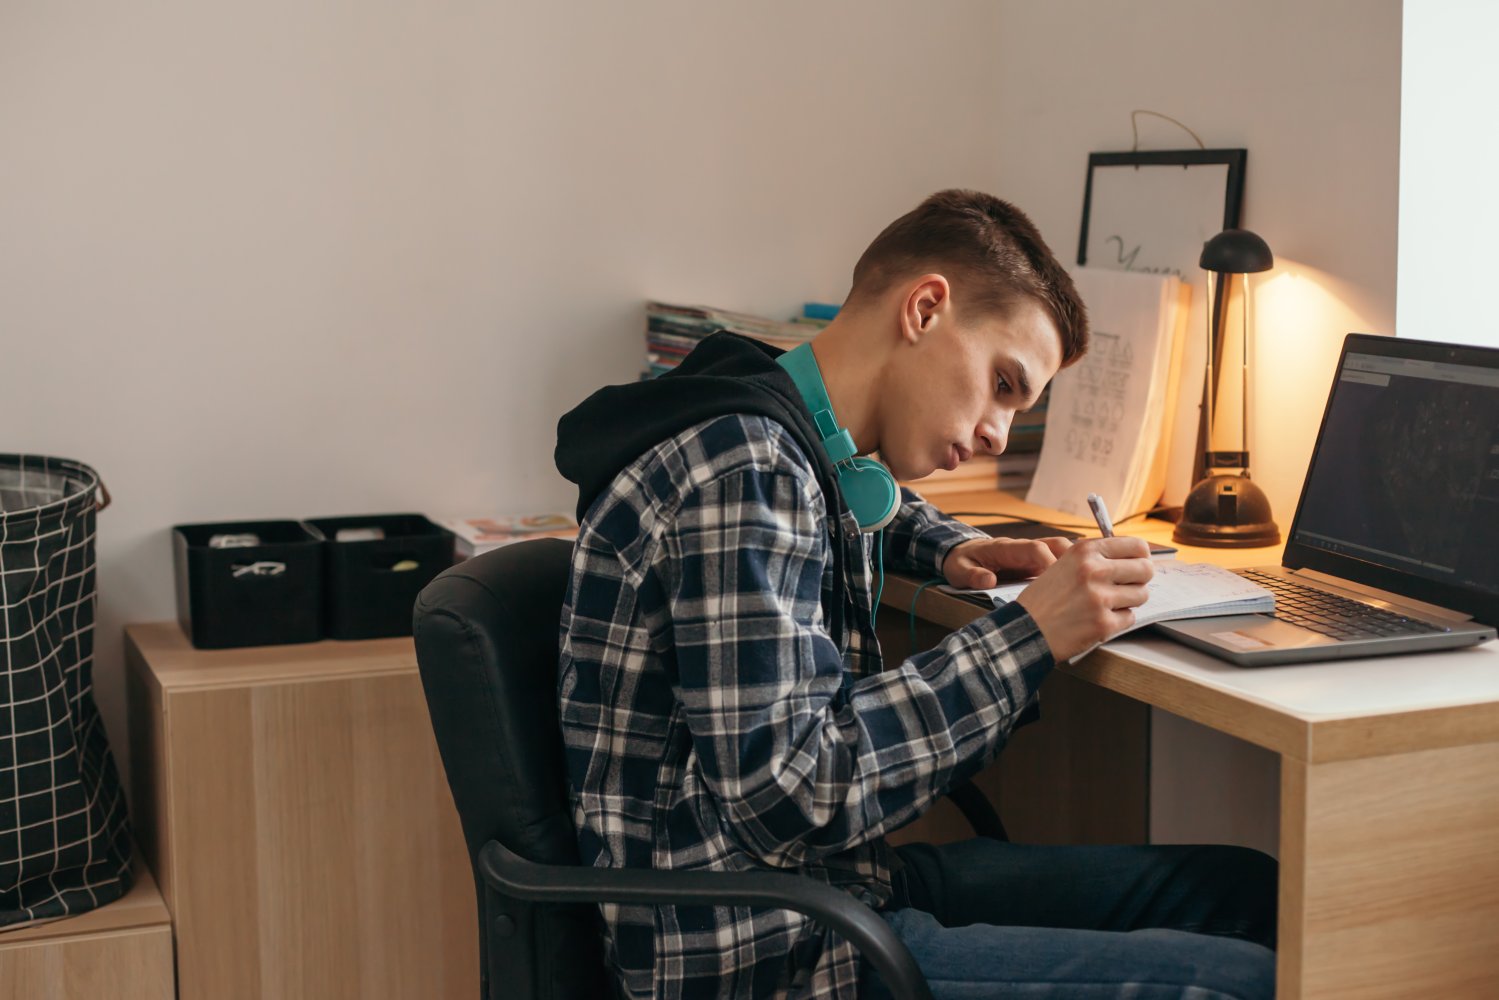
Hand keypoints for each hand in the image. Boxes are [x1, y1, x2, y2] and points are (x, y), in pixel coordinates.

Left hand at [941, 535, 1073, 589]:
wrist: (960, 554)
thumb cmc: (961, 562)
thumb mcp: (959, 570)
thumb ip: (972, 575)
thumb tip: (988, 580)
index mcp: (1006, 548)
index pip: (1035, 549)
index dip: (1049, 563)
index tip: (1060, 582)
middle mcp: (1023, 548)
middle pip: (1056, 546)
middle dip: (1073, 561)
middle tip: (1083, 584)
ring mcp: (1031, 555)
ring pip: (1061, 553)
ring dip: (1075, 567)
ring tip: (1085, 589)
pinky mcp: (1035, 564)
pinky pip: (1057, 564)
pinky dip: (1070, 574)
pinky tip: (1076, 592)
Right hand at [1013, 536, 1153, 660]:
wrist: (1026, 629)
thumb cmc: (1044, 599)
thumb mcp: (1064, 564)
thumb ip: (1096, 558)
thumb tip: (1133, 558)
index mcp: (1085, 551)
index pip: (1136, 546)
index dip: (1141, 556)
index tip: (1139, 563)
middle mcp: (1094, 571)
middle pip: (1145, 569)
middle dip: (1140, 579)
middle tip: (1129, 586)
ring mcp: (1100, 598)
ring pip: (1141, 595)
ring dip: (1130, 601)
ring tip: (1109, 604)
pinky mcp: (1103, 624)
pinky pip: (1130, 618)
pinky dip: (1118, 620)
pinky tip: (1099, 619)